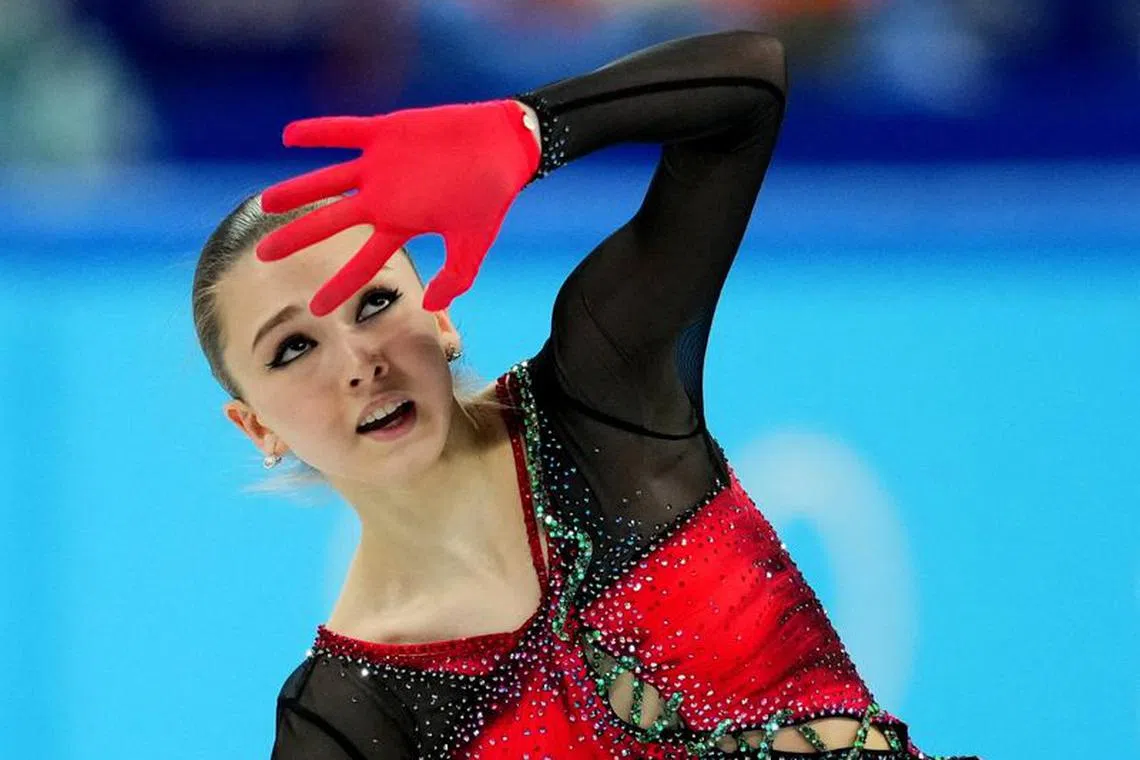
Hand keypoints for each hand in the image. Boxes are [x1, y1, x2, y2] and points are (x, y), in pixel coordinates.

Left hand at [256, 99, 540, 314]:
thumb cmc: (490, 196)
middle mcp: (384, 199)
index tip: (316, 309)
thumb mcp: (475, 244)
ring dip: (296, 191)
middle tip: (262, 255)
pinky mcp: (386, 133)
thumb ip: (456, 277)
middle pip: (331, 223)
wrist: (502, 145)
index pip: (364, 263)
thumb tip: (432, 307)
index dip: (340, 286)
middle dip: (297, 239)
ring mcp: (381, 166)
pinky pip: (345, 132)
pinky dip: (319, 133)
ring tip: (265, 202)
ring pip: (328, 181)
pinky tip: (289, 136)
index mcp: (402, 225)